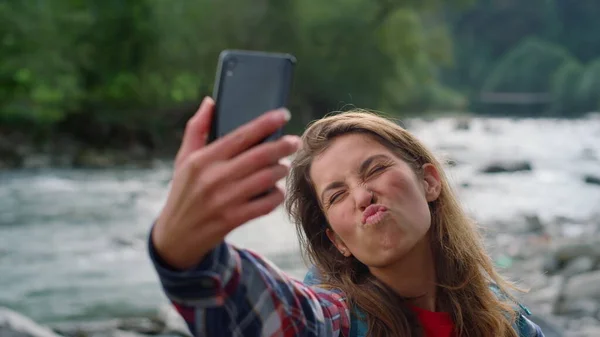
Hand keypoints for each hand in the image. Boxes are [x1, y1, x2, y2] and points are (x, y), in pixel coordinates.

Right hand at [152, 97, 299, 269]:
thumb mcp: (184, 160)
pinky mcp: (233, 219)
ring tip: (282, 166)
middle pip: (259, 156)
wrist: (176, 236)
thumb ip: (197, 129)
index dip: (265, 123)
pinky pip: (266, 204)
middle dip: (283, 146)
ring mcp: (225, 200)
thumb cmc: (183, 192)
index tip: (283, 114)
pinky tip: (275, 190)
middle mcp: (214, 178)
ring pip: (266, 179)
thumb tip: (210, 102)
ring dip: (280, 171)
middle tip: (295, 141)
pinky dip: (276, 195)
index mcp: (203, 160)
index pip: (241, 135)